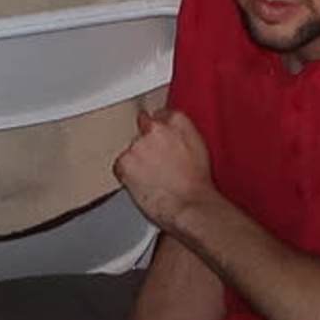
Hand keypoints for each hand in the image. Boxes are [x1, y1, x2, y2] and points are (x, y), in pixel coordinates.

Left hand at [113, 104, 215, 231]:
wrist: (189, 204)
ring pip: (131, 149)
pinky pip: (120, 166)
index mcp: (178, 121)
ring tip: (153, 179)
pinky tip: (142, 184)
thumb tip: (171, 132)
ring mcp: (138, 144)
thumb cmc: (197, 184)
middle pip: (142, 130)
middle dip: (147, 146)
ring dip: (137, 161)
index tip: (159, 140)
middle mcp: (155, 128)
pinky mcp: (124, 162)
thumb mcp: (198, 148)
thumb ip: (182, 134)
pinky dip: (127, 175)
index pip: (160, 115)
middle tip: (157, 165)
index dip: (158, 130)